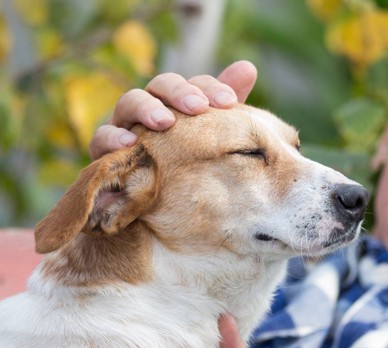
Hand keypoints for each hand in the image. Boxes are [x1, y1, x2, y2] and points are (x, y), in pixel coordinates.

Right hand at [89, 60, 257, 159]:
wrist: (155, 201)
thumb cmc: (187, 162)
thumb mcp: (210, 133)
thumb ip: (225, 102)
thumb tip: (248, 67)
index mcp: (177, 102)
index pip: (192, 84)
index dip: (209, 87)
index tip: (230, 101)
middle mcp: (150, 108)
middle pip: (160, 85)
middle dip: (179, 92)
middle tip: (197, 107)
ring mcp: (125, 126)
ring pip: (129, 103)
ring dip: (146, 108)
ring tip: (164, 121)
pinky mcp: (104, 151)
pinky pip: (101, 139)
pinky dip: (111, 138)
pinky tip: (128, 143)